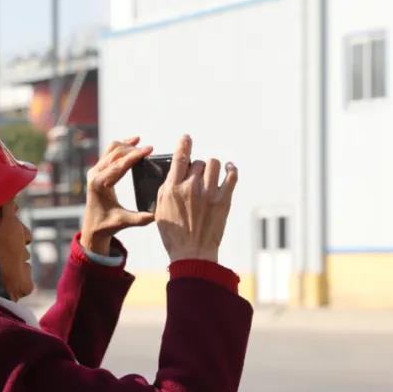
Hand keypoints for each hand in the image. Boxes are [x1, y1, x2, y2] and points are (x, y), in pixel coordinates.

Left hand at [81, 136, 156, 255]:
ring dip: (126, 145)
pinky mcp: (97, 171)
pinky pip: (109, 153)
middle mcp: (95, 175)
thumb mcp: (123, 222)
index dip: (136, 155)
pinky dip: (121, 147)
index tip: (150, 149)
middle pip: (116, 153)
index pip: (120, 164)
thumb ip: (140, 219)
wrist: (93, 227)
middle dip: (133, 149)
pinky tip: (131, 143)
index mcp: (100, 184)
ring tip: (140, 142)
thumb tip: (156, 215)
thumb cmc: (107, 225)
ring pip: (111, 150)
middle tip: (149, 149)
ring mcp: (94, 171)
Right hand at [155, 135, 236, 262]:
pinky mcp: (224, 200)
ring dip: (211, 168)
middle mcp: (191, 188)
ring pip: (214, 165)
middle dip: (196, 168)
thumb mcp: (160, 210)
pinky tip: (229, 169)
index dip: (184, 144)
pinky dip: (231, 169)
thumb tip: (174, 173)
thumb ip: (166, 190)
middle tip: (196, 180)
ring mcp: (209, 193)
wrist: (193, 253)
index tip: (186, 138)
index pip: (180, 157)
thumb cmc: (174, 235)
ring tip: (210, 176)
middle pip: (198, 163)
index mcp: (172, 189)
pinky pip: (232, 175)